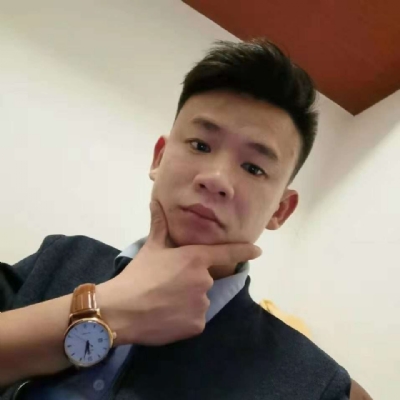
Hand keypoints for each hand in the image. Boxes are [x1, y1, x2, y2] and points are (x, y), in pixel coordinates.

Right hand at [98, 200, 261, 345]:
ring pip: (200, 301)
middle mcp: (204, 281)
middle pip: (206, 280)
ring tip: (164, 302)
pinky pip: (195, 319)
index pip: (227, 253)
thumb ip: (159, 225)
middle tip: (168, 286)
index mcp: (196, 259)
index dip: (244, 251)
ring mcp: (202, 304)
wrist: (121, 310)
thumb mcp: (151, 248)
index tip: (258, 250)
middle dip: (192, 282)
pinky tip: (166, 317)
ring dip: (188, 301)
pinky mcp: (197, 326)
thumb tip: (155, 202)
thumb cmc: (139, 275)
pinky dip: (185, 318)